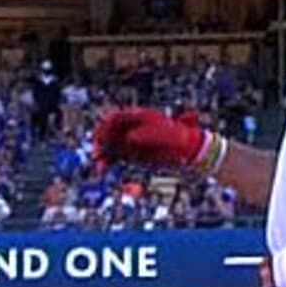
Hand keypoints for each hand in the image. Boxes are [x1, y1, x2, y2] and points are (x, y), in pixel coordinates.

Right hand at [89, 107, 211, 169]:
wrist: (188, 151)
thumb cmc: (179, 139)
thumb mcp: (164, 134)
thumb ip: (147, 135)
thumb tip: (130, 137)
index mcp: (139, 116)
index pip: (115, 117)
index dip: (105, 125)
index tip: (101, 135)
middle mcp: (132, 128)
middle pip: (108, 132)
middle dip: (101, 141)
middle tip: (97, 153)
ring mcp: (131, 141)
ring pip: (110, 146)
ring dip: (102, 154)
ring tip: (100, 165)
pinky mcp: (132, 155)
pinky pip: (115, 158)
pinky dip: (108, 162)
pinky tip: (103, 170)